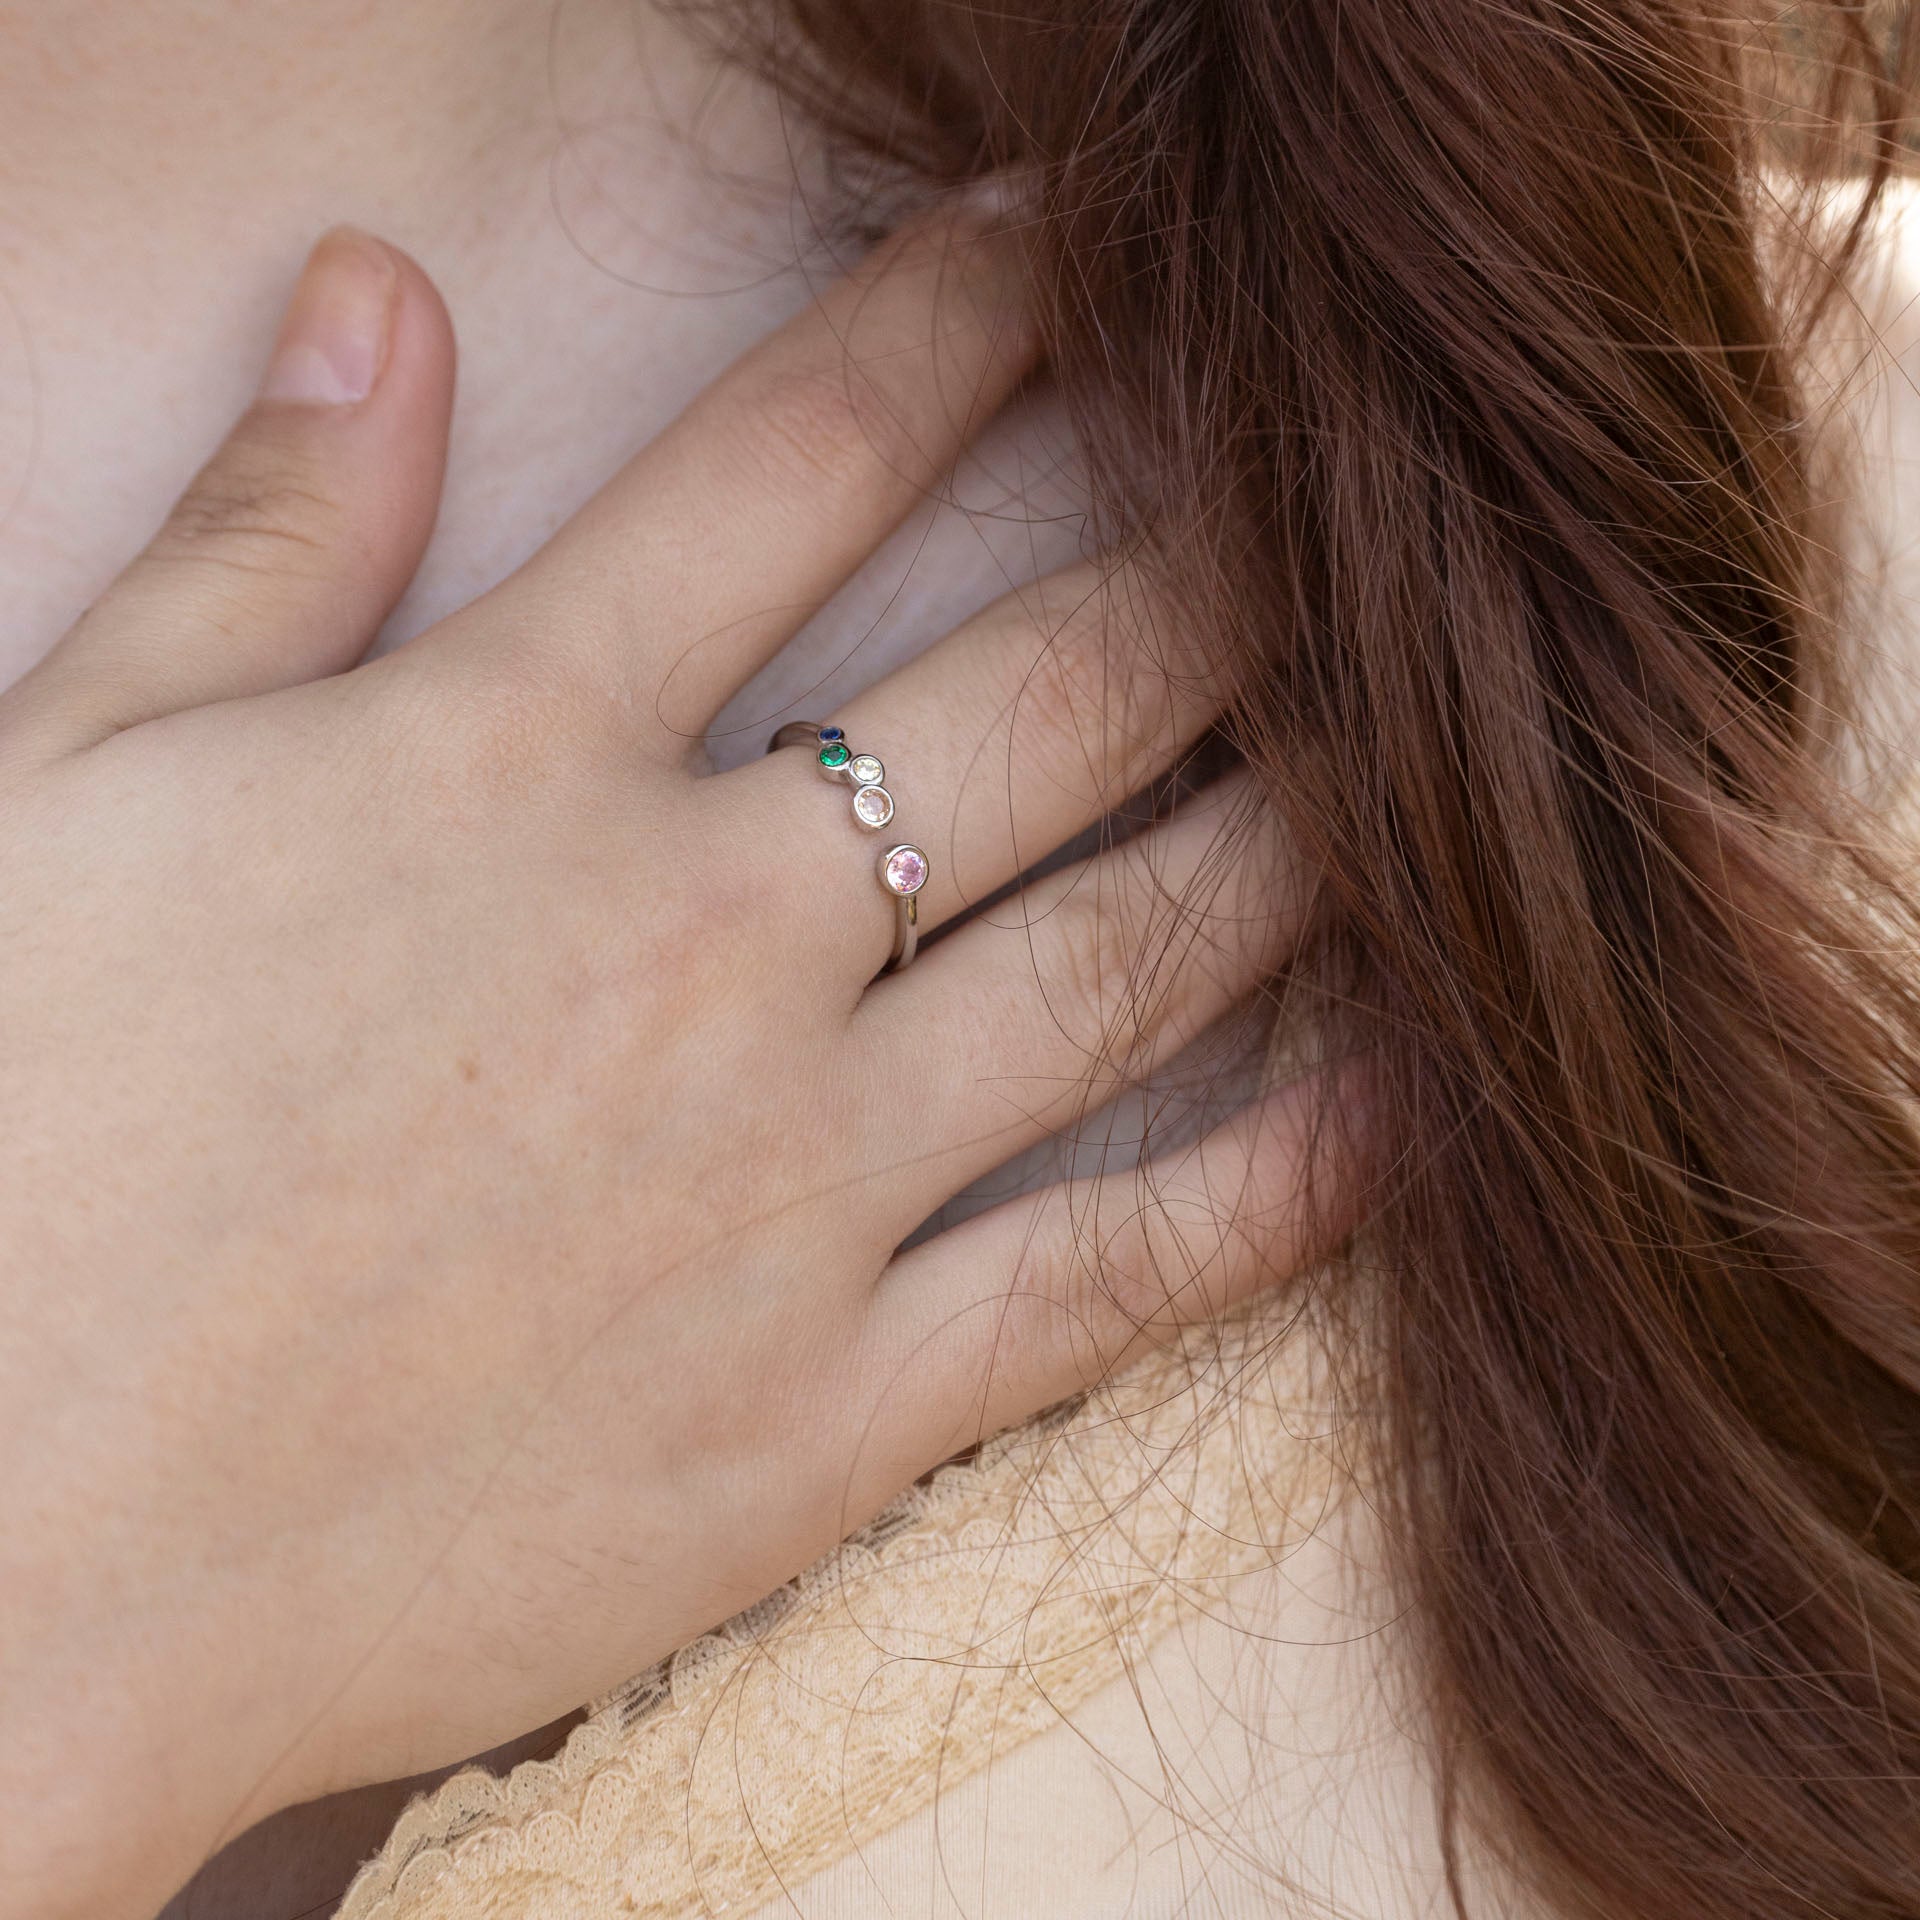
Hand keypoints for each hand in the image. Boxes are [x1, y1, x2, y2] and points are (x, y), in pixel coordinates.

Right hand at [0, 220, 1319, 1919]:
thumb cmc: (14, 1144)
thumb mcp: (76, 784)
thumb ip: (269, 536)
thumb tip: (379, 290)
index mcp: (510, 762)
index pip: (800, 465)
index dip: (961, 317)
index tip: (1078, 247)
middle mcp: (701, 944)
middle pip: (1040, 688)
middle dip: (1206, 557)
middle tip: (1326, 493)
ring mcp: (793, 1185)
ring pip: (1128, 956)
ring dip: (1297, 827)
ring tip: (1421, 747)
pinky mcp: (830, 1406)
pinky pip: (1116, 1271)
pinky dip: (1287, 1180)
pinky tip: (1414, 1087)